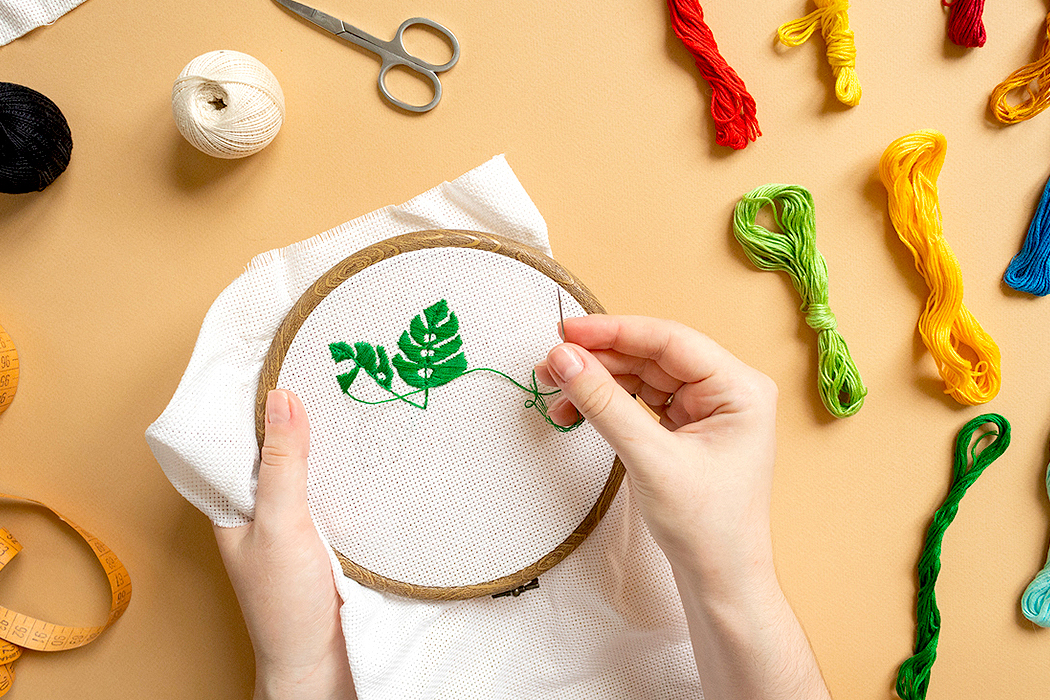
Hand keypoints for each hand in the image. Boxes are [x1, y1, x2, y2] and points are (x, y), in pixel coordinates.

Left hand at [213, 390, 354, 699]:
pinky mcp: (326, 533)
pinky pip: (333, 488)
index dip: (253, 397)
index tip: (277, 354)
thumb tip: (282, 398)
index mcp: (232, 503)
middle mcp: (260, 507)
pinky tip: (367, 447)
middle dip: (296, 410)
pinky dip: (345, 467)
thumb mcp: (281, 525)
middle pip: (274, 446)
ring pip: (305, 465)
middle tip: (325, 362)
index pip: (235, 436)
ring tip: (350, 392)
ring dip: (324, 437)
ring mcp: (294, 520)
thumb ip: (283, 465)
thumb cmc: (285, 605)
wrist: (322, 664)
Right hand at [536, 315, 830, 699]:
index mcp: (740, 389)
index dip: (615, 331)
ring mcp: (706, 409)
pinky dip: (608, 403)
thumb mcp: (651, 459)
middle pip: (653, 356)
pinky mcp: (686, 428)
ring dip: (598, 381)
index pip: (670, 342)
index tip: (569, 331)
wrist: (719, 580)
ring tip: (556, 388)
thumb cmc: (707, 527)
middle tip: (552, 363)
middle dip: (600, 359)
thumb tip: (565, 358)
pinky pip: (641, 400)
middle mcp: (727, 391)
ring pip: (642, 376)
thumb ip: (605, 403)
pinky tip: (576, 409)